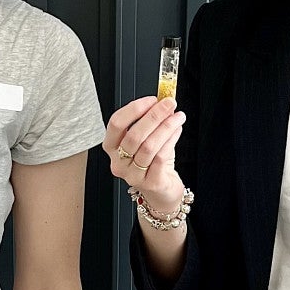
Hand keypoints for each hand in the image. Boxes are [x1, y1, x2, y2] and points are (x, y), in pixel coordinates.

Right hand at [102, 96, 186, 211]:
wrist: (161, 190)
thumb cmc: (152, 162)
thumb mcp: (148, 138)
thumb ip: (152, 121)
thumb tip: (163, 102)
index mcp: (112, 147)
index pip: (116, 124)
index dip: (134, 109)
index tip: (152, 100)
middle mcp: (119, 162)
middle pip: (133, 135)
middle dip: (154, 116)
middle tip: (169, 104)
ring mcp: (132, 175)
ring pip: (148, 146)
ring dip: (165, 127)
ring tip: (177, 117)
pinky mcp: (149, 183)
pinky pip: (160, 158)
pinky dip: (170, 140)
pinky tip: (177, 131)